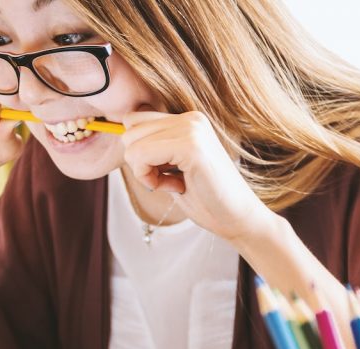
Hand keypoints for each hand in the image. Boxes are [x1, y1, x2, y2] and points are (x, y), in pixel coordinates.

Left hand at [121, 107, 275, 241]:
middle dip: (140, 162)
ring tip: (174, 183)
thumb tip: (121, 134)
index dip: (139, 152)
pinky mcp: (191, 146)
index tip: (164, 172)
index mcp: (188, 120)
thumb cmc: (206, 198)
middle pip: (129, 130)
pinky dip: (149, 178)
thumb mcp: (173, 166)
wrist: (238, 219)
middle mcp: (190, 118)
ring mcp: (192, 129)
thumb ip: (153, 147)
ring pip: (132, 144)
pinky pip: (141, 156)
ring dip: (145, 171)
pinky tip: (175, 187)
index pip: (134, 120)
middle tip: (169, 180)